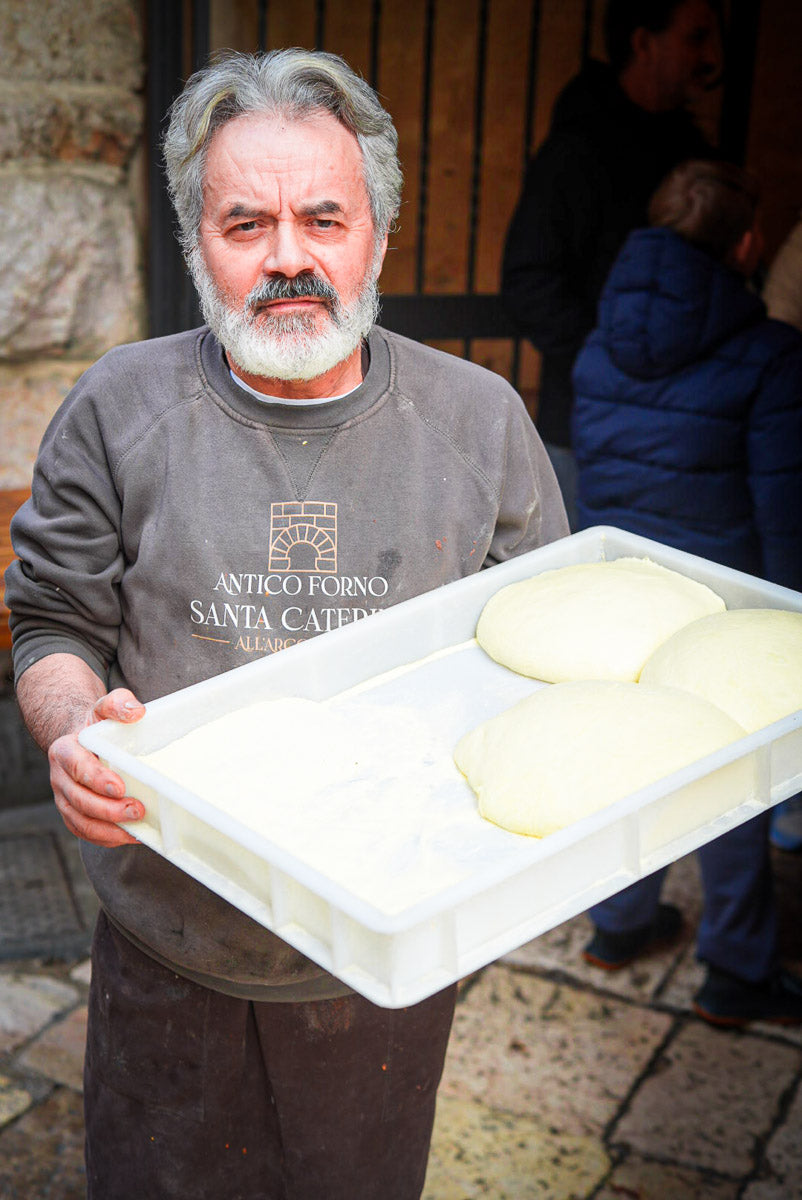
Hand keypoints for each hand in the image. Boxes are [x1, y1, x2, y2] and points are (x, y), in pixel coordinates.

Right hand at [49, 689, 146, 846]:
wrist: (84, 741)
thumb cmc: (98, 726)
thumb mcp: (106, 707)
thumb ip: (119, 704)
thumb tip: (137, 712)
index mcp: (64, 751)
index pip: (77, 768)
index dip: (97, 780)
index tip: (120, 788)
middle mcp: (60, 778)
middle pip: (80, 800)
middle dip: (108, 810)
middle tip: (137, 810)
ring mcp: (65, 799)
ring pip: (81, 822)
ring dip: (108, 829)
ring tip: (136, 828)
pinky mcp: (74, 814)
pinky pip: (86, 833)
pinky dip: (107, 838)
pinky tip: (131, 835)